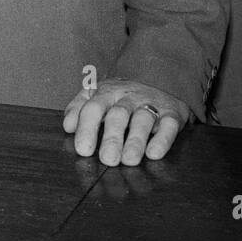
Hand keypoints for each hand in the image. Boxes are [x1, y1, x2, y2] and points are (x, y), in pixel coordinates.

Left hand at [62, 79, 189, 165]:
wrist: (160, 79)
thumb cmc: (120, 97)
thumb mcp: (96, 95)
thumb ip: (79, 109)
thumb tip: (68, 126)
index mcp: (107, 92)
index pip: (93, 108)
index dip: (87, 128)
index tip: (83, 150)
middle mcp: (129, 97)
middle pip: (118, 115)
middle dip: (112, 137)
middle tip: (108, 159)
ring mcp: (152, 103)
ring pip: (143, 119)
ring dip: (136, 140)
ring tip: (129, 160)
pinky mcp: (173, 113)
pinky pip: (169, 125)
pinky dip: (163, 139)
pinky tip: (153, 154)